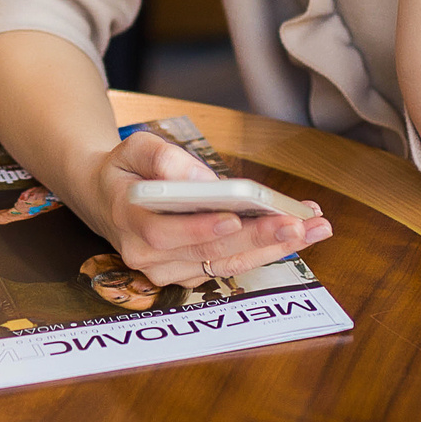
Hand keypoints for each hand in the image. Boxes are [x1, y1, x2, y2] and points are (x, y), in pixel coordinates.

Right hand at [76, 132, 330, 287]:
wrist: (107, 199)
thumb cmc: (125, 170)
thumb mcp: (133, 148)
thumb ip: (160, 157)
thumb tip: (199, 178)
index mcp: (129, 221)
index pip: (164, 232)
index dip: (201, 229)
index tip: (234, 218)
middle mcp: (147, 256)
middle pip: (208, 251)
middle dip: (257, 237)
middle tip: (297, 223)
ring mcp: (169, 271)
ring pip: (226, 262)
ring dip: (273, 247)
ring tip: (313, 227)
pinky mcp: (189, 273)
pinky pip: (230, 264)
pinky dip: (266, 249)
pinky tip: (298, 231)